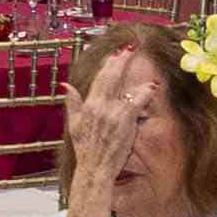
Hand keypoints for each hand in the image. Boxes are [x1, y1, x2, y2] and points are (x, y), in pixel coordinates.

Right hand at [63, 53, 157, 198]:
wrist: (94, 169)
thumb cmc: (86, 150)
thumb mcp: (74, 125)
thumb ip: (71, 103)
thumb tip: (65, 86)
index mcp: (88, 105)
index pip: (99, 78)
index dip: (108, 64)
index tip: (115, 54)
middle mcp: (99, 105)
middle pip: (111, 76)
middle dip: (120, 60)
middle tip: (130, 48)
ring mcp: (112, 111)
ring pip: (124, 85)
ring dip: (133, 72)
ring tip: (140, 61)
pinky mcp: (124, 120)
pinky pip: (137, 101)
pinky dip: (144, 92)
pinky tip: (152, 86)